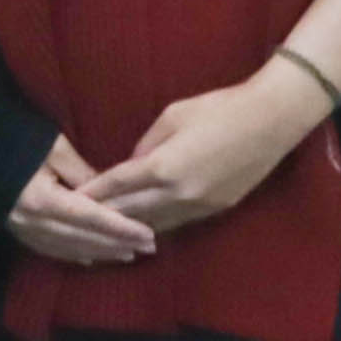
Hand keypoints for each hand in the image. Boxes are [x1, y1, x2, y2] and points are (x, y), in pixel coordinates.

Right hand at [3, 133, 157, 270]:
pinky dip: (72, 254)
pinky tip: (90, 258)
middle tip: (149, 247)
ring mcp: (21, 229)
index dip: (121, 228)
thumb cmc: (15, 138)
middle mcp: (32, 221)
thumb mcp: (54, 148)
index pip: (91, 219)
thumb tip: (111, 195)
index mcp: (42, 199)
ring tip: (127, 255)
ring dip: (100, 252)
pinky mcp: (15, 229)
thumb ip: (83, 173)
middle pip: (83, 238)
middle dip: (117, 244)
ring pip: (68, 248)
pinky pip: (48, 249)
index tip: (148, 234)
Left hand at [87, 67, 321, 240]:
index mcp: (164, 166)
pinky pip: (176, 223)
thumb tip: (131, 164)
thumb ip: (146, 145)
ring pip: (154, 224)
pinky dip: (156, 225)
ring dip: (128, 227)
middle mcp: (178, 193)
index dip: (92, 192)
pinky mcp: (215, 210)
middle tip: (78, 220)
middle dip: (103, 215)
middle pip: (130, 211)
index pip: (117, 184)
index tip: (69, 199)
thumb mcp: (172, 116)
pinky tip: (141, 229)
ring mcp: (199, 205)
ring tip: (104, 232)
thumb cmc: (219, 108)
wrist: (271, 121)